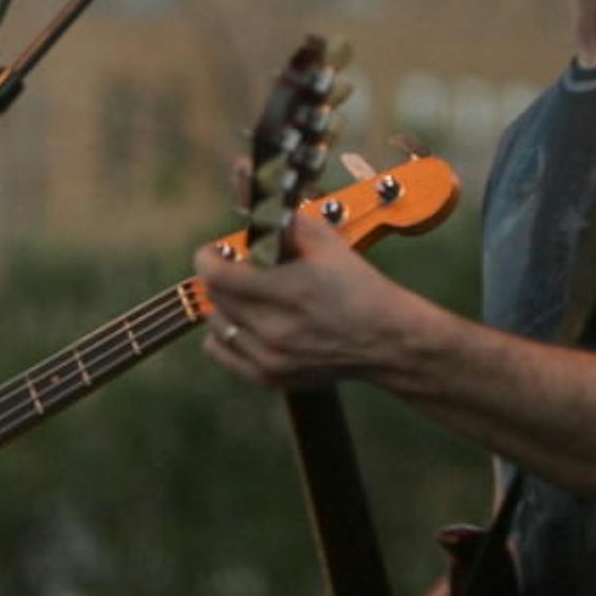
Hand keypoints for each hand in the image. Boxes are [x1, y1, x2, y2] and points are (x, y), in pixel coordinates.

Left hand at [196, 213, 426, 387]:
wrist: (386, 339)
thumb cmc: (358, 287)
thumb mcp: (327, 242)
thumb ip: (284, 224)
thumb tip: (251, 217)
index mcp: (290, 290)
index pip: (218, 275)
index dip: (208, 258)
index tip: (214, 252)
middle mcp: (276, 329)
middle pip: (215, 297)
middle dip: (221, 277)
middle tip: (237, 269)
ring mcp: (270, 358)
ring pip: (215, 324)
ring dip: (224, 305)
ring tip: (246, 297)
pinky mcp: (269, 378)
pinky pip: (220, 351)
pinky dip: (224, 335)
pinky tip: (243, 324)